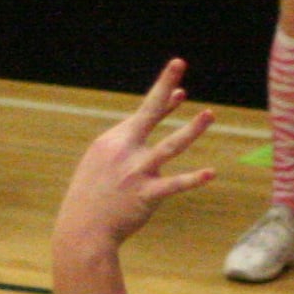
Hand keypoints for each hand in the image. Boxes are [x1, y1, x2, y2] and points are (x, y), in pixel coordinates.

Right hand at [55, 60, 215, 249]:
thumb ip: (127, 146)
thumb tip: (144, 132)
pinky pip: (174, 184)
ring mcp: (136, 171)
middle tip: (178, 62)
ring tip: (210, 113)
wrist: (83, 231)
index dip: (164, 100)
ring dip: (191, 129)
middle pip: (149, 112)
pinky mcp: (146, 194)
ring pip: (169, 146)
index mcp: (112, 141)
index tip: (180, 90)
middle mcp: (124, 150)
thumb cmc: (95, 196)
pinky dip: (193, 179)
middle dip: (164, 86)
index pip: (143, 114)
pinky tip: (210, 173)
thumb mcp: (103, 165)